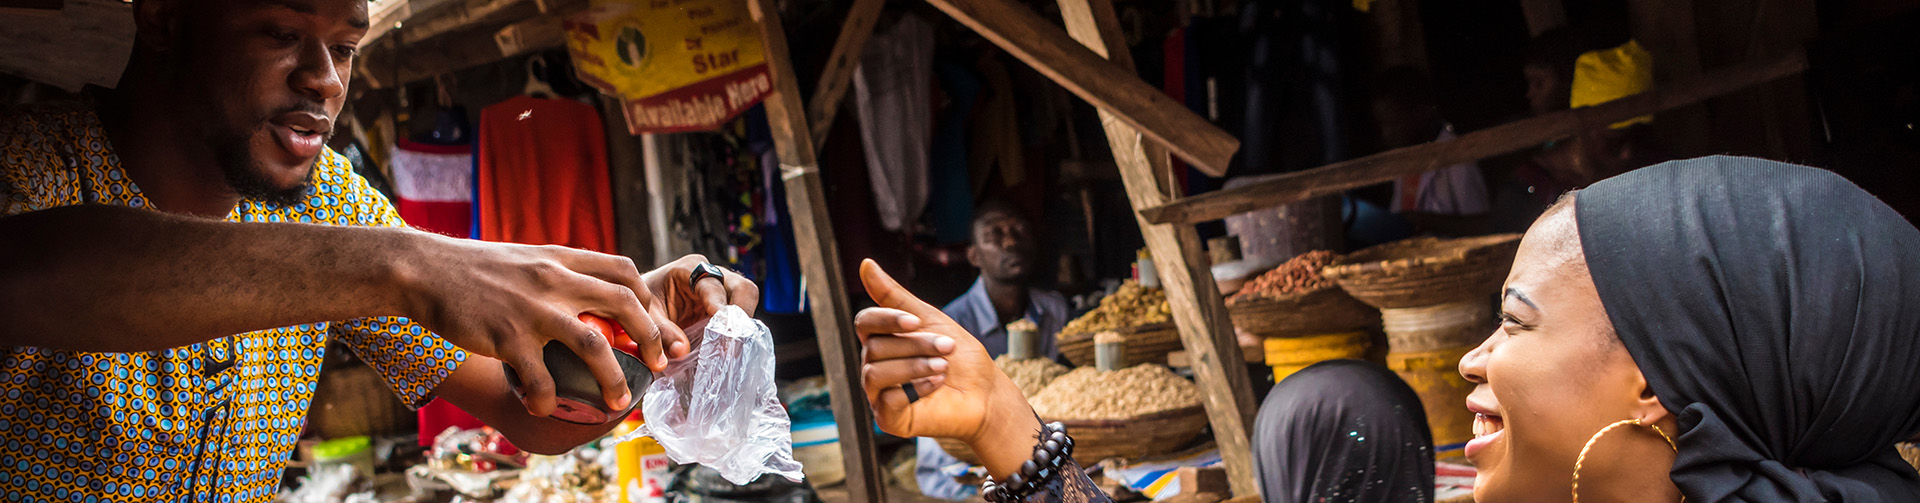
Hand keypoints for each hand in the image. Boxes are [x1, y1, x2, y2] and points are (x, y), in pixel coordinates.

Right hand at [400, 235, 675, 417]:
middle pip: (624, 303)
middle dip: (651, 338)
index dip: (649, 302)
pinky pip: (540, 378)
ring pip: (595, 345)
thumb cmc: (471, 269)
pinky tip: (544, 409)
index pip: (624, 271)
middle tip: (660, 366)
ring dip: (613, 379)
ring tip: (618, 403)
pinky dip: (548, 399)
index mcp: (561, 258)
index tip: (659, 329)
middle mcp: (554, 279)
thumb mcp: (524, 257)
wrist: (420, 269)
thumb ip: (557, 272)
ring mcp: (532, 308)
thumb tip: (586, 295)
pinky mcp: (506, 336)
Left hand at [639, 254, 761, 357]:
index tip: (723, 331)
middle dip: (741, 315)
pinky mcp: (725, 306)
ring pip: (748, 300)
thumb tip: (682, 350)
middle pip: (743, 288)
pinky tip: (728, 348)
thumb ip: (662, 332)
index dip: (721, 309)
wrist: (638, 306)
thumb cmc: (641, 303)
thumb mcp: (646, 316)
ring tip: (732, 347)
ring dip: (743, 324)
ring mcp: (721, 289)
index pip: (714, 286)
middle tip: (733, 342)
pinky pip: (741, 315)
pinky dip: (738, 332)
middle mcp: (711, 274)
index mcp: (689, 268)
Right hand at [856, 260, 1040, 476]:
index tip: (916, 321)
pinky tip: (937, 384)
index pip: (865, 323)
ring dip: (914, 365)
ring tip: (944, 366)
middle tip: (948, 347)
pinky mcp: (888, 418)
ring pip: (875, 373)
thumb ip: (895, 296)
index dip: (887, 319)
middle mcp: (875, 366)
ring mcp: (879, 394)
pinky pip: (887, 400)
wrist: (986, 393)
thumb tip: (865, 264)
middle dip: (915, 344)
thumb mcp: (930, 320)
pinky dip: (915, 388)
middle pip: (874, 348)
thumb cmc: (960, 357)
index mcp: (883, 341)